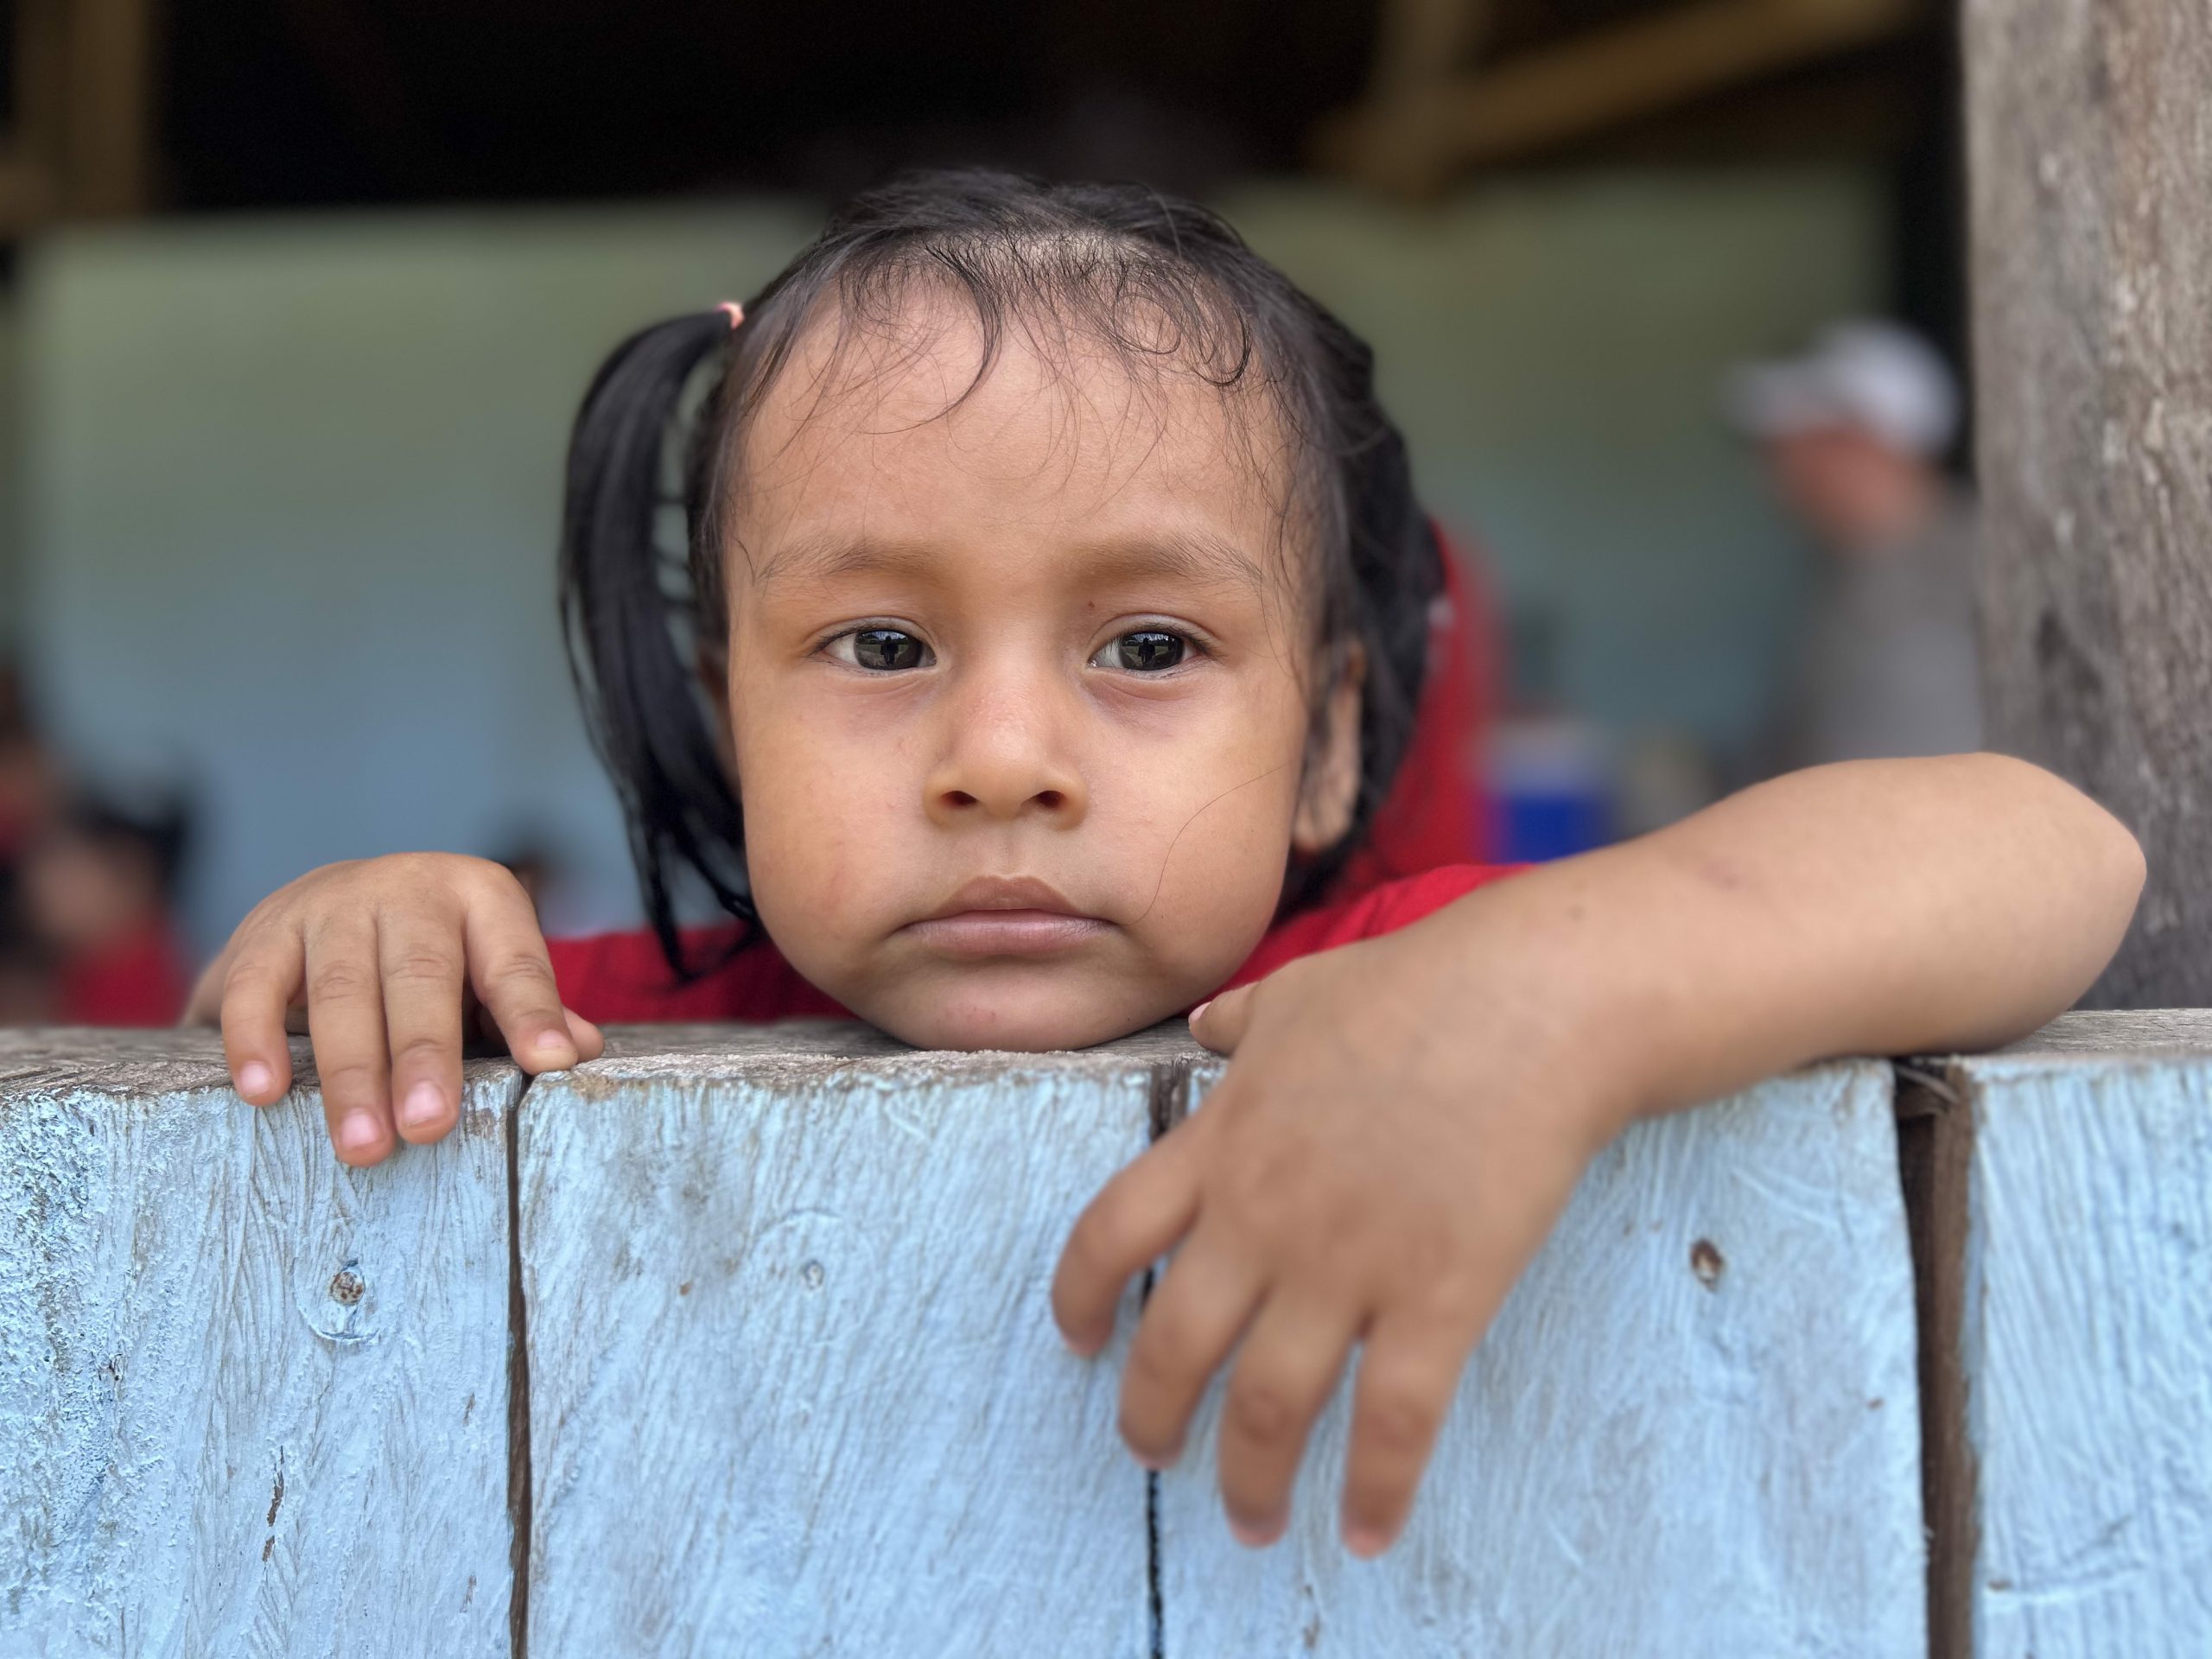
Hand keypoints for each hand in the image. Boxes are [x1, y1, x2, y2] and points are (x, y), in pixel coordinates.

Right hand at [185, 853, 603, 1165]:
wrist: (336, 901)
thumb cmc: (434, 957)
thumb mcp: (487, 971)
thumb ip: (526, 1011)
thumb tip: (579, 1051)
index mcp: (481, 898)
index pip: (513, 961)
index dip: (532, 1013)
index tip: (548, 1064)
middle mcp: (409, 890)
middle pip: (422, 975)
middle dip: (425, 1055)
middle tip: (428, 1126)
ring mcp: (334, 905)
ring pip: (342, 987)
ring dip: (351, 1071)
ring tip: (363, 1142)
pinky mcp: (267, 930)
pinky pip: (257, 984)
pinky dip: (256, 1038)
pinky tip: (264, 1092)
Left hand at [1050, 915, 1625, 1556]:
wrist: (1532, 1002)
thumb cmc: (1419, 986)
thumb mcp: (1299, 988)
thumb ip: (1241, 1023)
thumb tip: (1205, 1023)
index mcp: (1222, 1141)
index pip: (1107, 1235)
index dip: (1077, 1298)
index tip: (1076, 1341)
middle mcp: (1265, 1215)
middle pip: (1173, 1344)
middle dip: (1150, 1417)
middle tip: (1150, 1454)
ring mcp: (1348, 1263)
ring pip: (1270, 1405)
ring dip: (1248, 1479)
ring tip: (1247, 1520)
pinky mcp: (1437, 1298)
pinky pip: (1394, 1421)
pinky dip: (1377, 1491)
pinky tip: (1367, 1531)